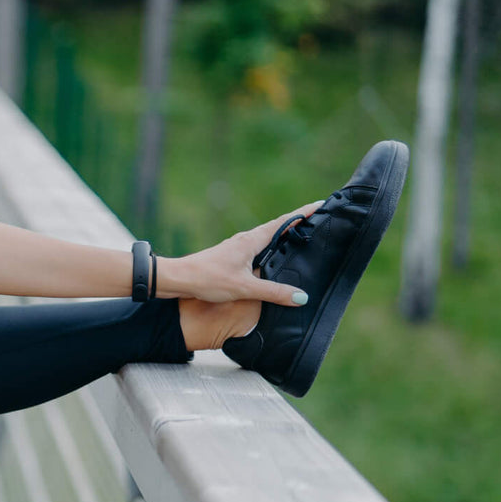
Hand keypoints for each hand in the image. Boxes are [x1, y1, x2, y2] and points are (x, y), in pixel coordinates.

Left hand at [174, 199, 326, 304]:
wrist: (178, 279)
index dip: (304, 213)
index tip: (322, 204)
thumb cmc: (208, 279)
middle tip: (319, 221)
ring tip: (302, 238)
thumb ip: (274, 292)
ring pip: (267, 239)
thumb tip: (301, 297)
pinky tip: (274, 260)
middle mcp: (246, 240)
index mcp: (251, 240)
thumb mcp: (245, 287)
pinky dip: (271, 249)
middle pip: (277, 228)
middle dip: (298, 223)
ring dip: (284, 236)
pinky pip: (258, 249)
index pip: (284, 222)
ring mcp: (238, 247)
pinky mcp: (231, 257)